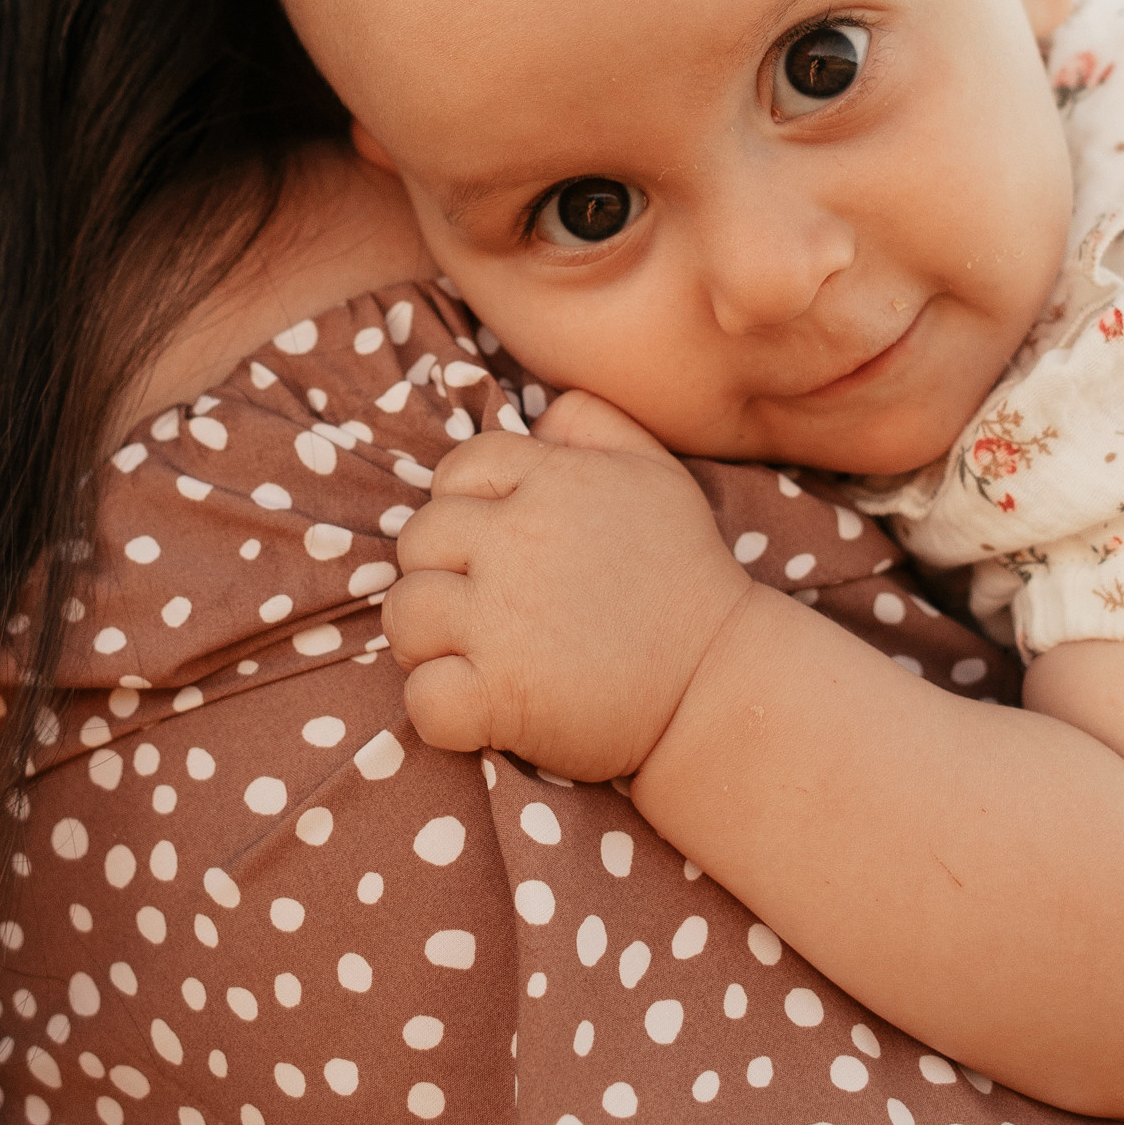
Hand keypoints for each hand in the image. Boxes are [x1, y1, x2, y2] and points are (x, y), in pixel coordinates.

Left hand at [384, 396, 753, 778]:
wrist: (720, 681)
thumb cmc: (686, 575)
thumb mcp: (656, 471)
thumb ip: (594, 423)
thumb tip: (538, 417)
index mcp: (552, 483)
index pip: (459, 468)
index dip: (464, 503)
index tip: (495, 544)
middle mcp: (519, 543)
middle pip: (417, 540)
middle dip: (437, 570)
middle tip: (478, 603)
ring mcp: (504, 622)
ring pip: (404, 614)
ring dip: (426, 640)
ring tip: (471, 653)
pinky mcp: (502, 697)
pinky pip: (422, 697)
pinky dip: (438, 708)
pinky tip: (477, 706)